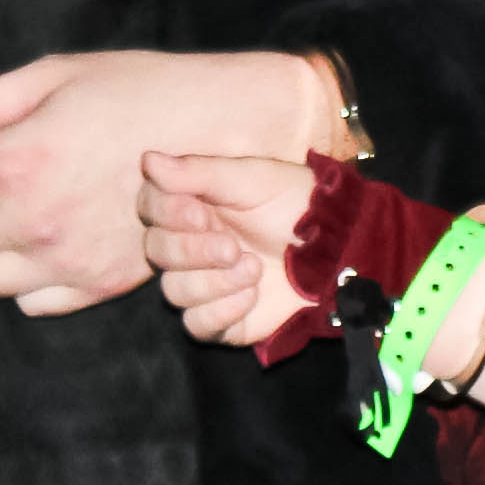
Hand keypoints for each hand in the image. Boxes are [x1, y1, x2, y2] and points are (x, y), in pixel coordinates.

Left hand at [0, 48, 341, 316]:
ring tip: (20, 210)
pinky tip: (53, 236)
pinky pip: (29, 301)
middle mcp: (30, 222)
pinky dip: (28, 274)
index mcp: (13, 163)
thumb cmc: (137, 90)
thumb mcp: (53, 75)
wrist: (221, 131)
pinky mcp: (97, 285)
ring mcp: (64, 261)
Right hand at [139, 152, 323, 341]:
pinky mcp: (222, 320)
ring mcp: (205, 284)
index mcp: (193, 205)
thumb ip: (199, 172)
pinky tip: (251, 295)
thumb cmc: (293, 203)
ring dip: (213, 281)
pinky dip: (221, 311)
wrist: (336, 247)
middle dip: (192, 251)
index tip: (200, 213)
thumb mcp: (251, 179)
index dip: (166, 213)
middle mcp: (191, 246)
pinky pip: (196, 325)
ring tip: (253, 268)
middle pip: (157, 252)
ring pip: (174, 291)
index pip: (150, 208)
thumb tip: (147, 160)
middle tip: (233, 246)